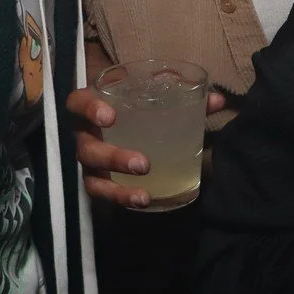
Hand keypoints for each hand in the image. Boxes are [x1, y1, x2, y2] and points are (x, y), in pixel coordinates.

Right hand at [66, 85, 226, 209]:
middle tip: (143, 164)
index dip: (89, 109)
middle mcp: (85, 134)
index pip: (77, 103)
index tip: (110, 116)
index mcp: (92, 105)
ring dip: (117, 190)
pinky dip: (122, 198)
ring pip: (93, 179)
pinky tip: (145, 200)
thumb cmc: (134, 100)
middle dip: (113, 158)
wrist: (116, 116)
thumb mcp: (151, 93)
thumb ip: (183, 94)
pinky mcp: (98, 179)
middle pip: (87, 149)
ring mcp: (90, 161)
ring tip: (143, 195)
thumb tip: (216, 100)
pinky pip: (103, 193)